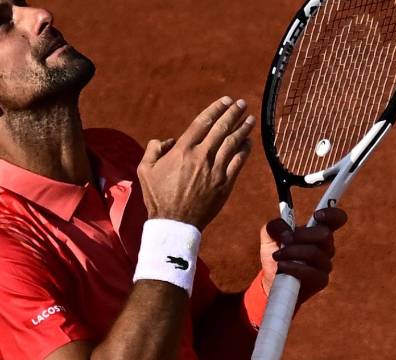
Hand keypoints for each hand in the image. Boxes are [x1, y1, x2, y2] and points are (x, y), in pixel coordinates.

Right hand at [137, 97, 254, 230]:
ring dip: (243, 128)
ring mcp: (215, 170)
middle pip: (221, 128)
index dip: (216, 109)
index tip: (226, 101)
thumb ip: (153, 149)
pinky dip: (245, 150)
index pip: (203, 122)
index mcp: (182, 150)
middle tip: (241, 104)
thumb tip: (166, 140)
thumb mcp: (145, 170)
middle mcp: (201, 156)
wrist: (174, 223)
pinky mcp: (225, 183)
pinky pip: (238, 162)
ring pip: (233, 143)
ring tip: (250, 119)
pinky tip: (249, 142)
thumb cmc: (157, 197)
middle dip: (233, 113)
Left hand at [258, 207, 348, 302]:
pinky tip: (281, 266)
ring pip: (314, 253)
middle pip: (325, 234)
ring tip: (277, 255)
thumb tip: (286, 232)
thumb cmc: (276, 254)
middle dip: (302, 235)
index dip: (332, 214)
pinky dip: (292, 267)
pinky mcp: (320, 280)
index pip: (337, 219)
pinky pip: (310, 272)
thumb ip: (276, 226)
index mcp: (318, 231)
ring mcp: (325, 264)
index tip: (316, 215)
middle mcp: (326, 247)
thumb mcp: (270, 235)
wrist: (271, 280)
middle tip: (286, 239)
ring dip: (292, 252)